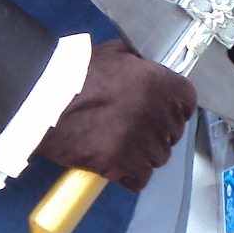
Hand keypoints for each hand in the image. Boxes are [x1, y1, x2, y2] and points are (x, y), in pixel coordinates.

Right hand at [37, 40, 195, 190]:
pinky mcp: (125, 166)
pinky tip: (115, 163)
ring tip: (118, 144)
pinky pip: (140, 179)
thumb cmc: (77, 75)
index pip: (188, 102)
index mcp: (162, 84)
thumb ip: (139, 64)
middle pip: (173, 132)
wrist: (45, 101)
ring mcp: (144, 143)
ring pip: (158, 158)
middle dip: (156, 131)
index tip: (159, 110)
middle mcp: (160, 115)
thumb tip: (147, 69)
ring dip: (143, 154)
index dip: (173, 107)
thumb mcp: (115, 54)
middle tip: (131, 126)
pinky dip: (130, 175)